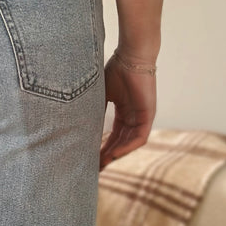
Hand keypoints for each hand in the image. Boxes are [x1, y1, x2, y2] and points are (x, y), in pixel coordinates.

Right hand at [99, 50, 156, 171]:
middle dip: (107, 156)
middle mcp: (133, 117)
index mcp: (123, 111)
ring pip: (128, 143)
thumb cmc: (115, 69)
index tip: (90, 160)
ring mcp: (142, 117)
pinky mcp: (148, 116)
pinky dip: (126, 148)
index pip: (112, 136)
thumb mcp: (100, 94)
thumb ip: (94, 110)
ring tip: (101, 165)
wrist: (131, 56)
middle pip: (119, 143)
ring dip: (115, 155)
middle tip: (93, 169)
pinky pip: (138, 138)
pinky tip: (113, 155)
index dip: (101, 148)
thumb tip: (77, 126)